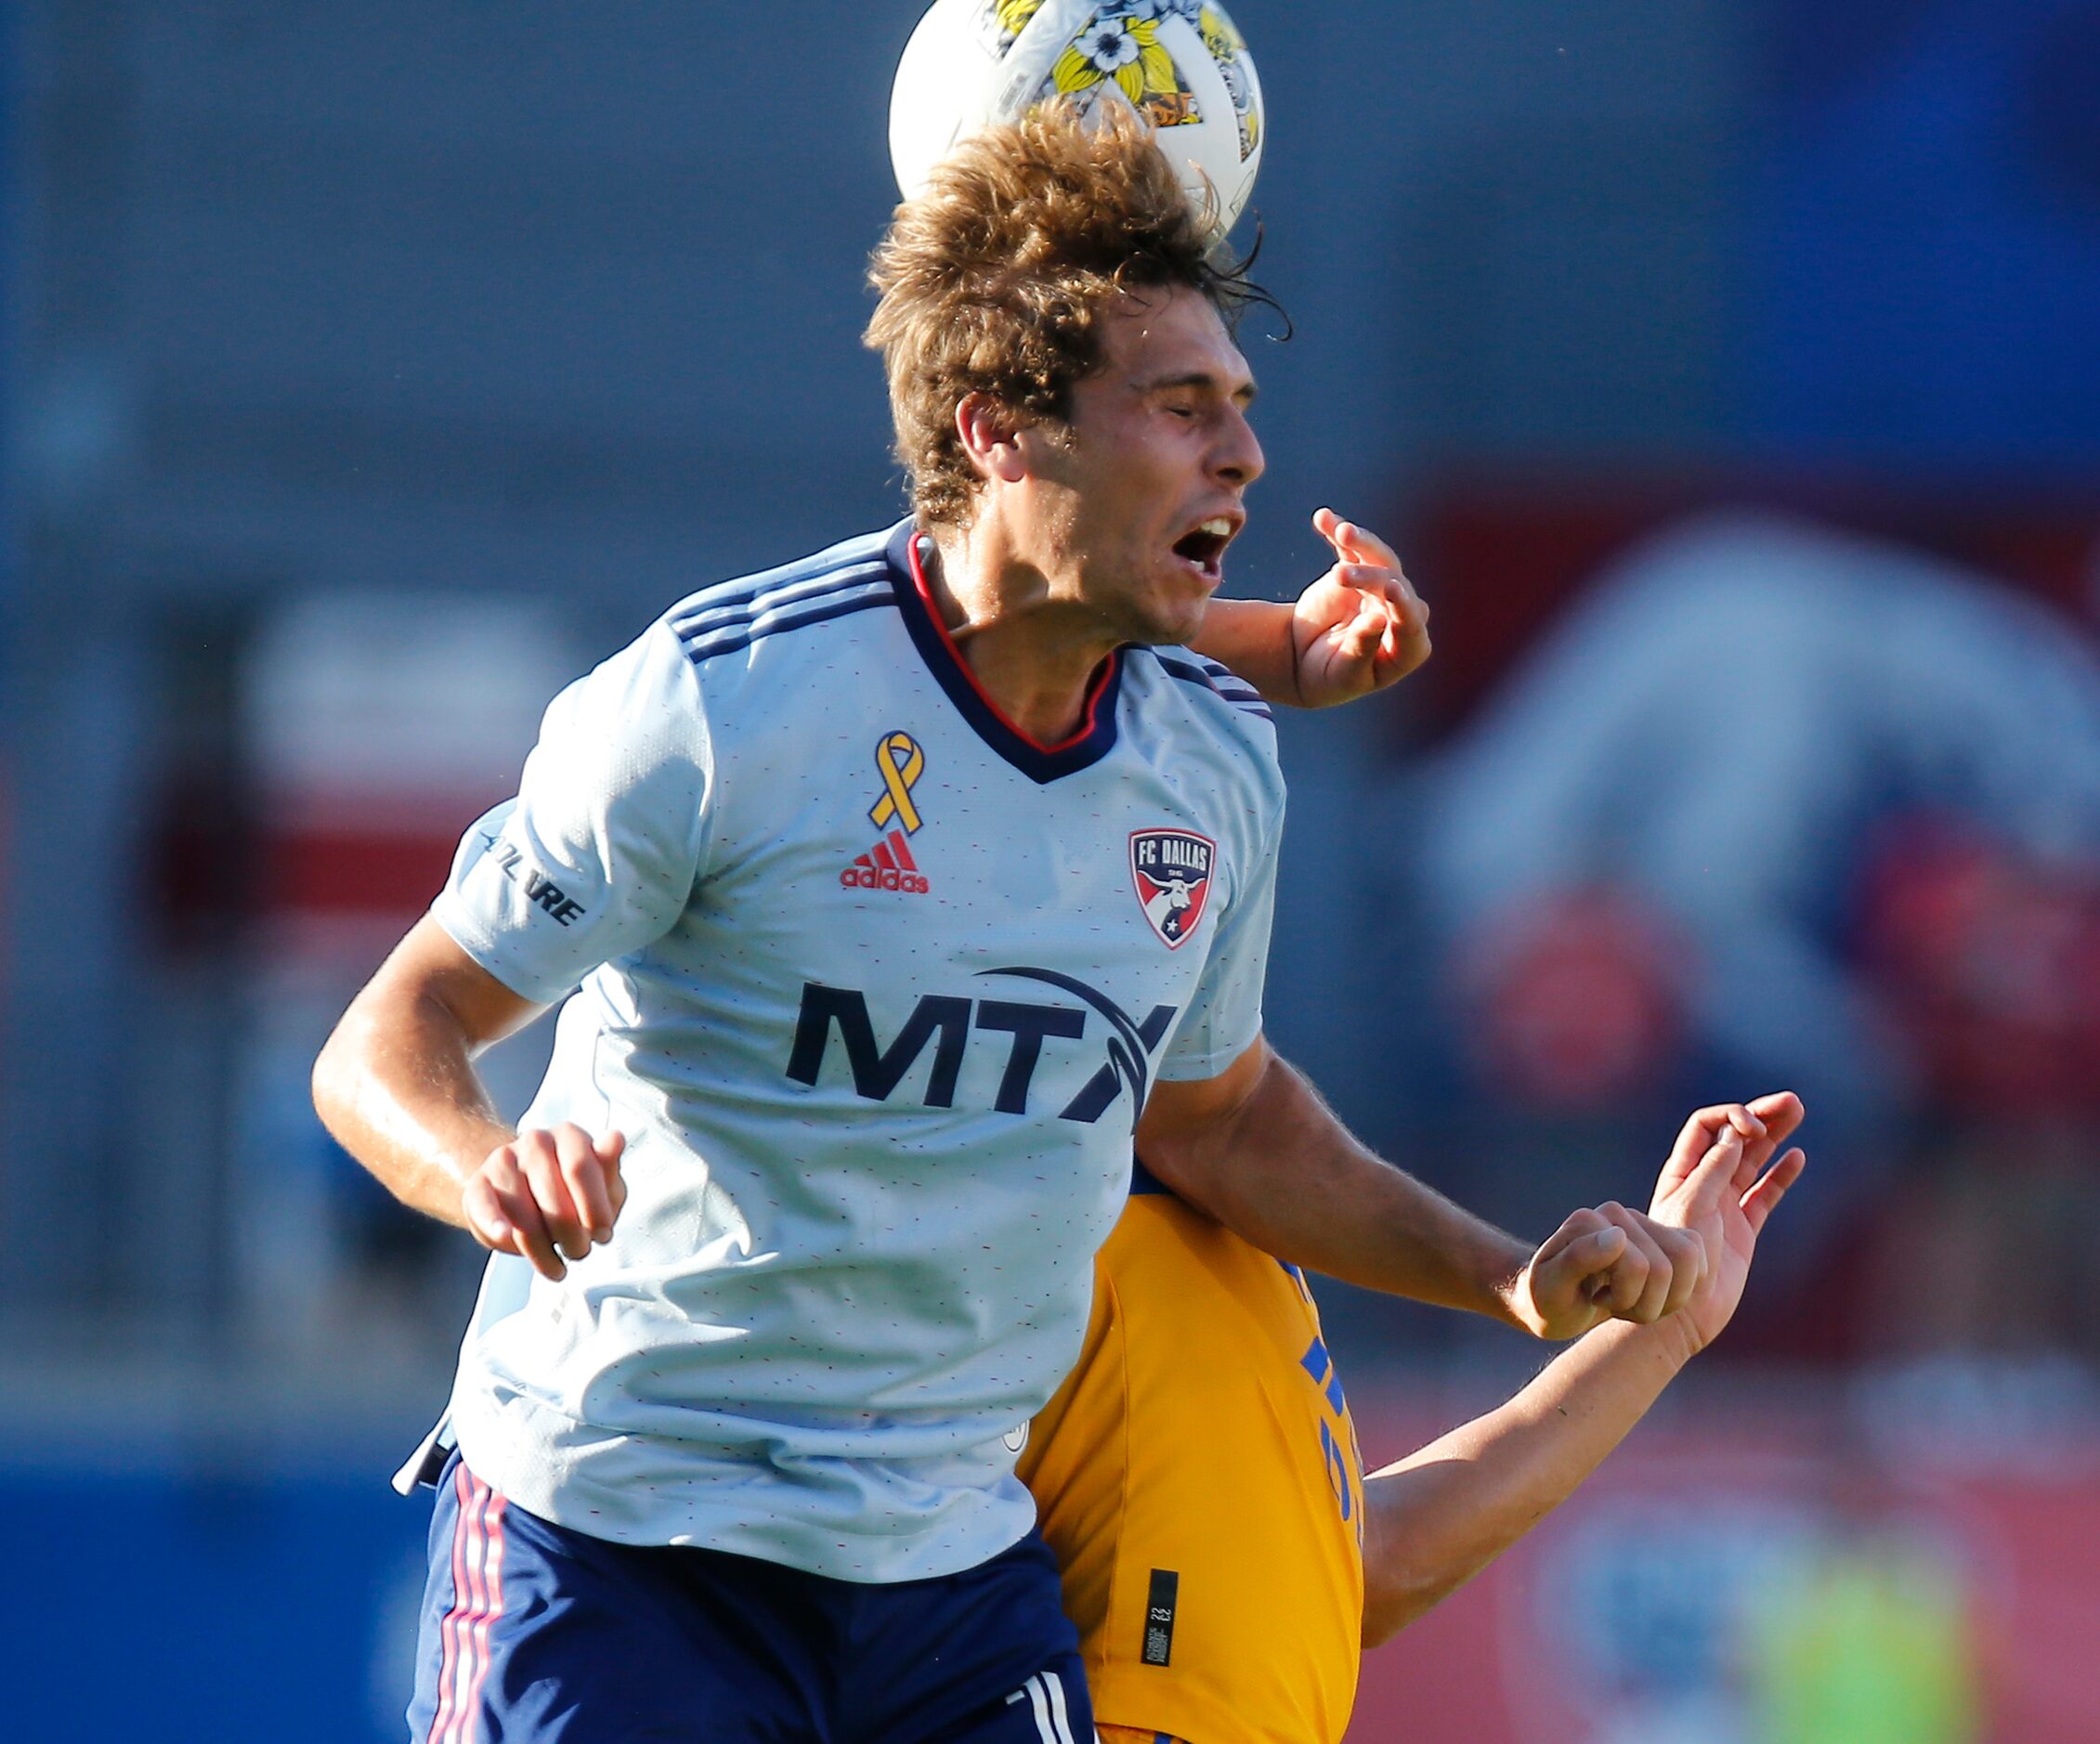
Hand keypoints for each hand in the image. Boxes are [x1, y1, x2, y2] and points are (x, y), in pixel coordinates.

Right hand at [461, 1123, 628, 1281]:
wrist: (522, 1184)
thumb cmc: (570, 1187)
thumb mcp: (601, 1180)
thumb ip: (609, 1165)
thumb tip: (616, 1139)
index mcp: (569, 1136)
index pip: (580, 1168)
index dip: (594, 1208)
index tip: (602, 1233)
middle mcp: (535, 1141)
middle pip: (554, 1198)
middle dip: (571, 1235)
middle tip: (579, 1252)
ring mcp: (503, 1161)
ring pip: (523, 1212)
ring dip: (542, 1248)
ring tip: (555, 1263)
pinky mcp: (477, 1185)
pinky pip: (483, 1206)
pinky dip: (493, 1223)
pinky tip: (505, 1236)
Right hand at [1287, 508, 1431, 705]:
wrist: (1303, 662)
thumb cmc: (1330, 677)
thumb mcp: (1343, 673)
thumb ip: (1362, 648)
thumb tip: (1378, 619)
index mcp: (1408, 647)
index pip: (1412, 623)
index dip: (1403, 606)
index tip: (1390, 588)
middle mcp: (1402, 613)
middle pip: (1395, 585)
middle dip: (1368, 578)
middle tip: (1339, 576)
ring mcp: (1381, 589)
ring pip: (1380, 560)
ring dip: (1361, 544)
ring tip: (1342, 531)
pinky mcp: (1358, 572)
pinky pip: (1352, 549)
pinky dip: (1338, 532)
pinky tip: (1323, 517)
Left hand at [1511, 1184, 1711, 1340]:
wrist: (1554, 1302)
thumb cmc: (1548, 1298)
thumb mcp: (1552, 1286)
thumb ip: (1579, 1258)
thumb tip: (1619, 1236)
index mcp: (1588, 1221)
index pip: (1638, 1266)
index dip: (1624, 1298)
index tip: (1594, 1299)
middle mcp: (1616, 1214)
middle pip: (1664, 1269)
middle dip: (1644, 1304)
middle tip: (1612, 1304)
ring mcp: (1641, 1224)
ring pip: (1687, 1262)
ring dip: (1664, 1300)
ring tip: (1630, 1301)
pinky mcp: (1662, 1238)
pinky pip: (1697, 1260)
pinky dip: (1679, 1292)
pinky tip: (1649, 1296)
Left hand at [1647, 1092, 1806, 1356]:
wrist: (1683, 1310)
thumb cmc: (1678, 1259)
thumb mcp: (1692, 1205)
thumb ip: (1713, 1170)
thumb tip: (1734, 1132)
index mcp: (1683, 1174)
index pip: (1706, 1128)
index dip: (1730, 1118)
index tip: (1752, 1127)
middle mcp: (1704, 1185)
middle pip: (1734, 1139)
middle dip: (1760, 1117)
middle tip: (1791, 1102)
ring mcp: (1725, 1207)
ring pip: (1753, 1162)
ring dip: (1775, 1138)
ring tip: (1797, 1112)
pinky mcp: (1744, 1230)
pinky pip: (1764, 1195)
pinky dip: (1780, 1176)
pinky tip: (1797, 1157)